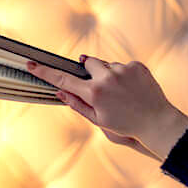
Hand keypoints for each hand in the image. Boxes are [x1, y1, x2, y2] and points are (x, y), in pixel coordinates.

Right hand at [27, 56, 187, 161]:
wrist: (156, 121)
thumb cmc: (124, 125)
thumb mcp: (97, 119)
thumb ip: (77, 104)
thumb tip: (60, 91)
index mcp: (94, 93)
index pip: (64, 79)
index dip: (46, 72)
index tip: (31, 64)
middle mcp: (107, 78)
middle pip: (88, 62)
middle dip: (89, 70)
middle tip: (98, 87)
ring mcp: (123, 69)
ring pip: (107, 64)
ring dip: (109, 74)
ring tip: (121, 93)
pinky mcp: (137, 65)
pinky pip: (124, 65)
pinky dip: (125, 75)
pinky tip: (132, 89)